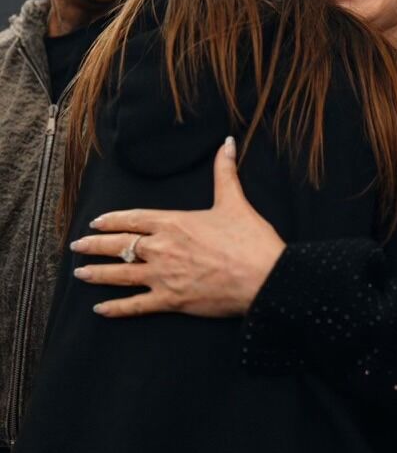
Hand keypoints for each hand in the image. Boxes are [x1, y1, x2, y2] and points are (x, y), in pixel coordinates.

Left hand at [70, 137, 284, 318]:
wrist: (262, 277)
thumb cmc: (249, 240)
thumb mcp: (235, 201)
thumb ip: (225, 172)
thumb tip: (227, 142)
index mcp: (174, 223)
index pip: (134, 218)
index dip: (112, 220)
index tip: (96, 221)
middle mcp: (162, 248)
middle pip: (120, 245)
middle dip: (95, 245)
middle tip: (77, 246)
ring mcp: (163, 276)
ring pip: (120, 275)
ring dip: (98, 274)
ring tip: (80, 273)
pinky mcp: (170, 300)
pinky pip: (135, 306)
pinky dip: (116, 308)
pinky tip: (100, 309)